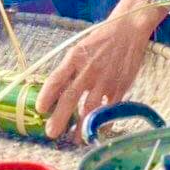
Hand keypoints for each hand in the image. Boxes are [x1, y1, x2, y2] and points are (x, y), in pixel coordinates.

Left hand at [36, 0, 165, 141]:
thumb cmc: (101, 40)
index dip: (47, 95)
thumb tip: (55, 91)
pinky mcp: (120, 86)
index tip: (40, 109)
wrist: (129, 30)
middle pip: (71, 97)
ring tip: (75, 140)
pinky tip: (98, 130)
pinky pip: (110, 109)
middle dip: (60, 117)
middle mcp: (88, 70)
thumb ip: (70, 68)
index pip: (57, 78)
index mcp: (75, 57)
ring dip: (82, 126)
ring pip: (90, 108)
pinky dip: (104, 122)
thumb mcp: (80, 48)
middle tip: (51, 133)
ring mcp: (105, 80)